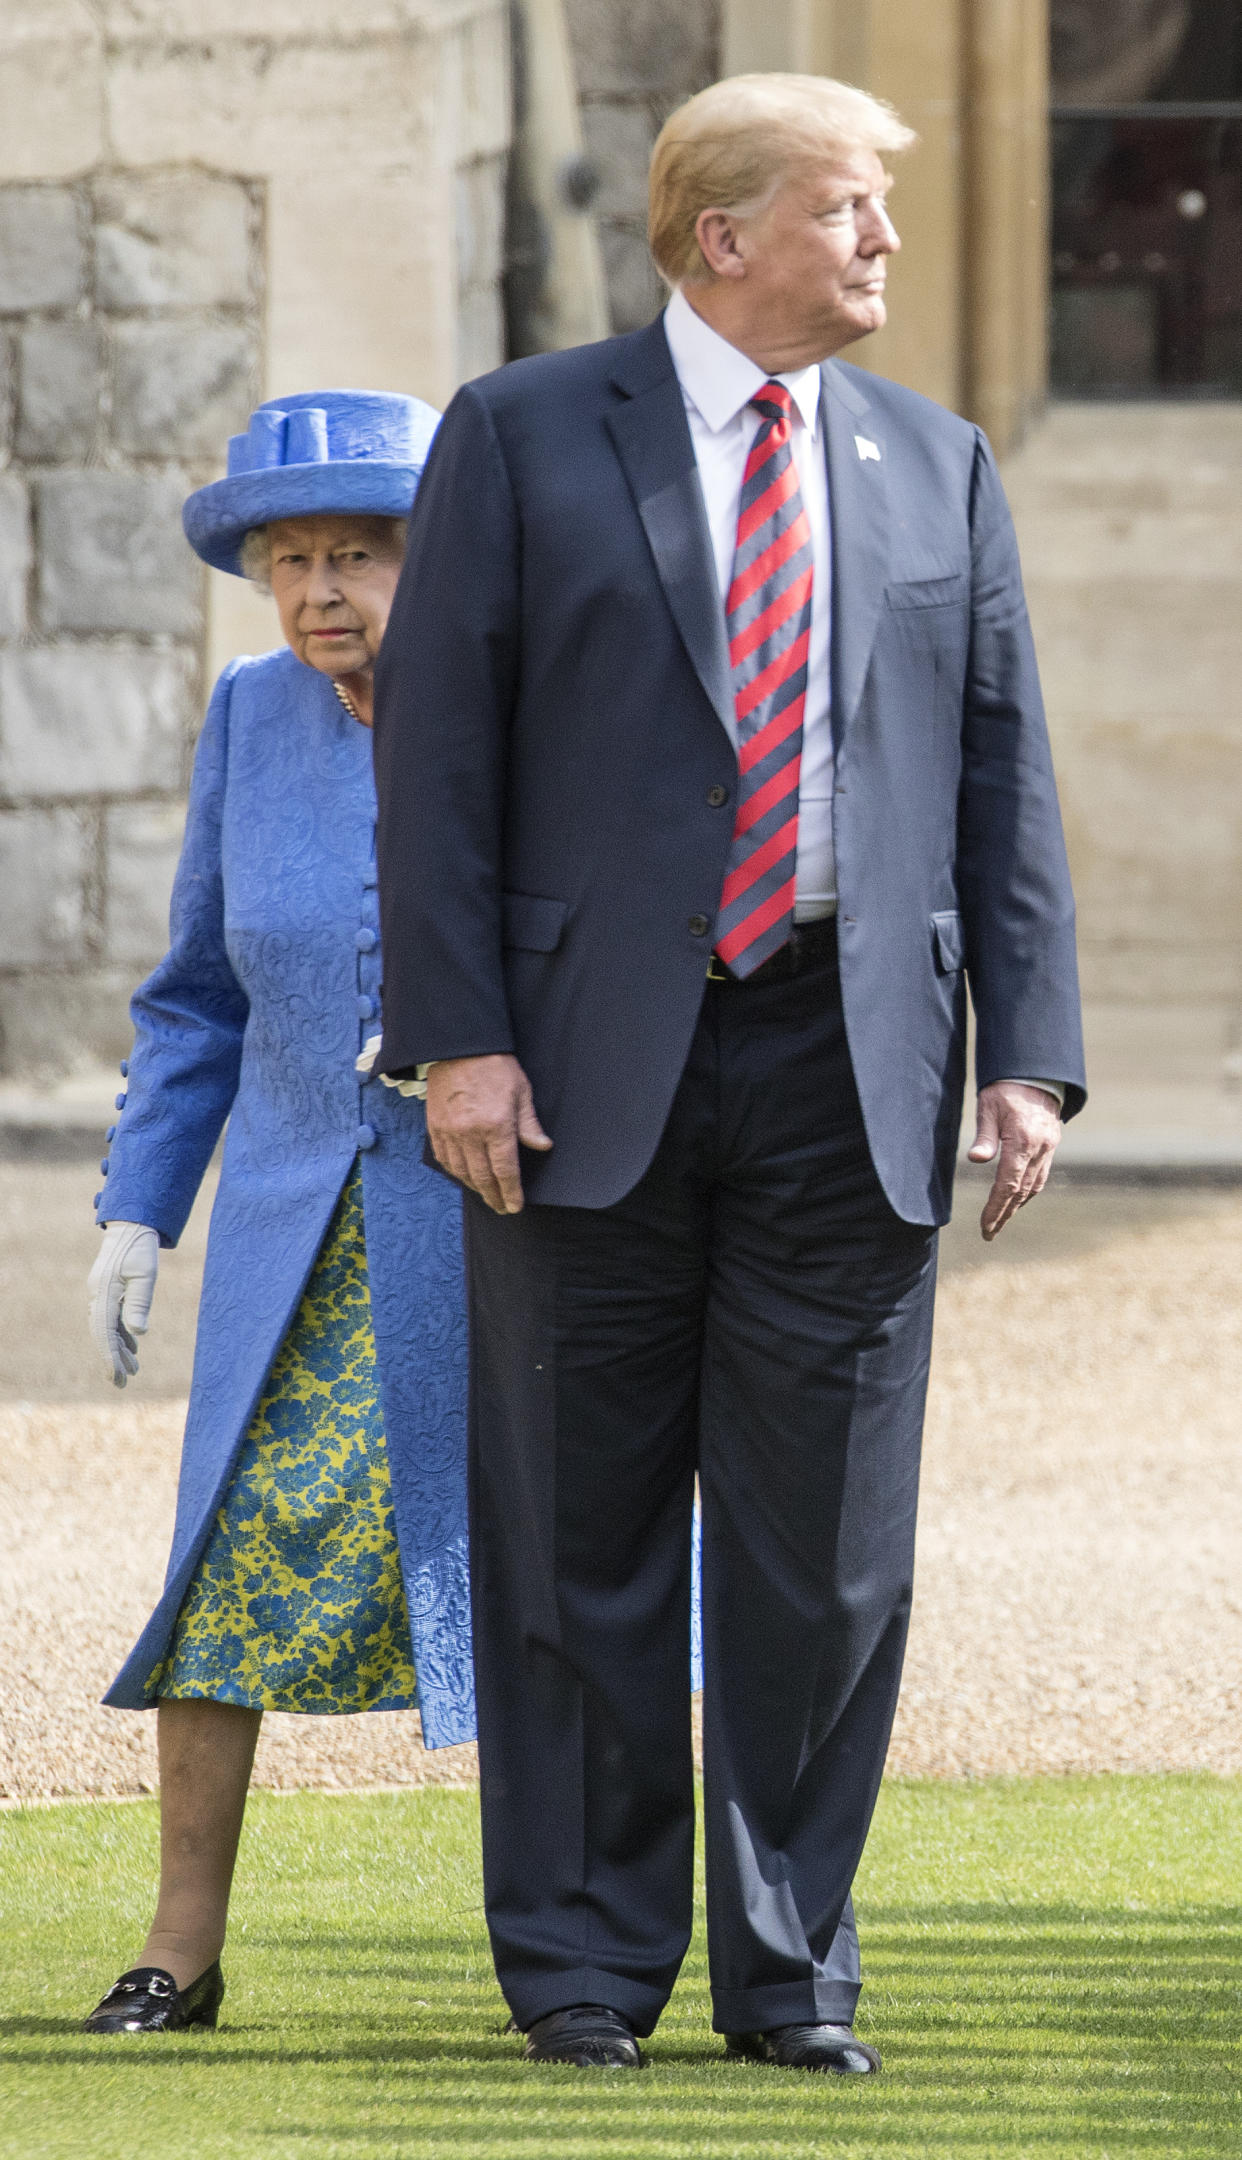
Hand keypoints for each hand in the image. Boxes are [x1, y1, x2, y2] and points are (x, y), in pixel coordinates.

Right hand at [88, 1221, 159, 1386]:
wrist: (131, 1226)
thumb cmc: (140, 1249)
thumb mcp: (145, 1274)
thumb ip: (140, 1302)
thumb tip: (138, 1331)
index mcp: (104, 1294)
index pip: (104, 1333)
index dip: (110, 1357)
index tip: (118, 1377)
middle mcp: (98, 1297)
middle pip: (103, 1335)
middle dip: (112, 1360)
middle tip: (123, 1383)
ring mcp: (101, 1295)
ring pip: (107, 1329)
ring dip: (118, 1349)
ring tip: (134, 1369)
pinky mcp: (108, 1292)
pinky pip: (111, 1319)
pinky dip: (121, 1335)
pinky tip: (132, 1347)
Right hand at [425, 1054, 551, 1213]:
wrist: (460, 1046)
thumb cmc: (495, 1066)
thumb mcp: (521, 1091)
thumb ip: (529, 1124)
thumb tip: (542, 1146)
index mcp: (496, 1126)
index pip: (505, 1170)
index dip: (511, 1192)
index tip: (514, 1206)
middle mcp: (471, 1133)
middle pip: (483, 1177)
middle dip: (494, 1196)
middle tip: (500, 1207)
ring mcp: (450, 1131)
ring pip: (462, 1172)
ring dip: (475, 1188)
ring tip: (486, 1195)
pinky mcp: (435, 1126)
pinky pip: (444, 1158)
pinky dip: (455, 1172)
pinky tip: (463, 1176)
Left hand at [968, 1081, 1061, 1241]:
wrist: (1036, 1071)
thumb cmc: (1005, 1087)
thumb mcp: (988, 1106)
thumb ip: (984, 1135)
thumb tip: (976, 1160)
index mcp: (1022, 1140)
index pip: (1007, 1184)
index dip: (995, 1208)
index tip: (985, 1227)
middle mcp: (1040, 1148)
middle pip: (1021, 1191)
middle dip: (1004, 1214)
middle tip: (989, 1233)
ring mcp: (1049, 1147)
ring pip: (1034, 1185)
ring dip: (1017, 1205)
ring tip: (1000, 1220)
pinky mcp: (1052, 1144)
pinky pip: (1041, 1174)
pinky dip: (1028, 1190)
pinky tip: (1016, 1198)